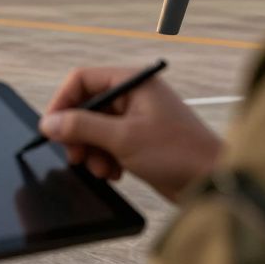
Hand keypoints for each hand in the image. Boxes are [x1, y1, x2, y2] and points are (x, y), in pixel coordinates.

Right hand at [40, 66, 222, 201]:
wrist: (215, 183)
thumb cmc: (179, 153)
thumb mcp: (122, 138)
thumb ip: (81, 127)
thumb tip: (49, 122)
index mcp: (133, 83)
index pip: (82, 80)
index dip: (62, 102)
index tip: (52, 127)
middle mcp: (134, 96)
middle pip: (86, 106)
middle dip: (78, 133)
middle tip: (74, 155)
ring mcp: (138, 119)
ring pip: (95, 129)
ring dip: (91, 151)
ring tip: (100, 168)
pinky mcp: (141, 141)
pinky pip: (108, 144)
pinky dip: (105, 159)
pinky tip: (114, 173)